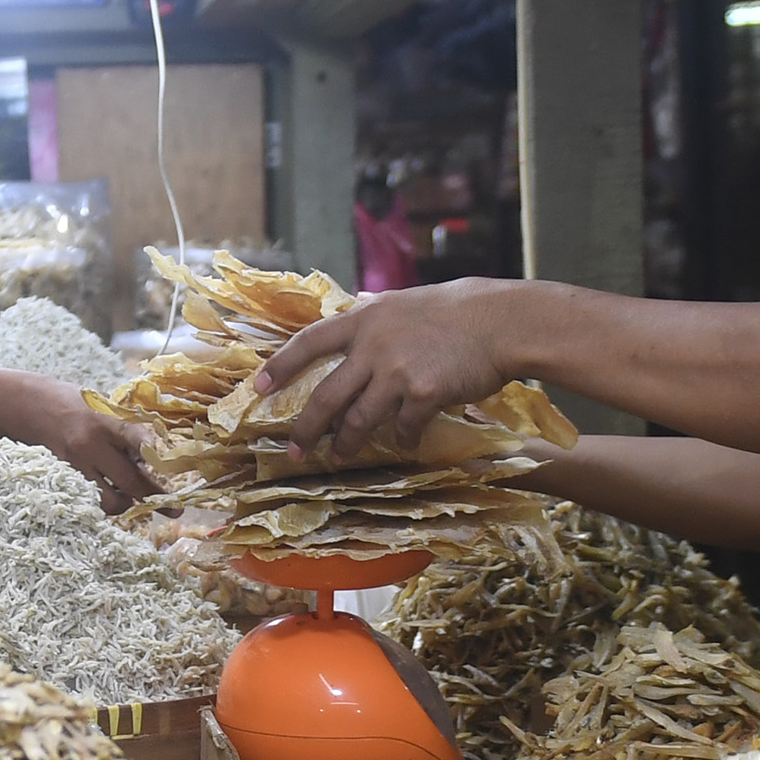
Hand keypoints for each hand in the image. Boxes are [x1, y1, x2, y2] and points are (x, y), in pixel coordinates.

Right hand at [12, 381, 153, 505]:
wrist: (33, 407)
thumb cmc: (78, 405)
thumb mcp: (105, 407)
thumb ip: (128, 431)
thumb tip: (154, 460)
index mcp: (106, 420)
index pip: (134, 436)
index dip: (151, 450)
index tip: (167, 464)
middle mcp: (91, 443)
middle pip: (129, 480)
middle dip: (155, 498)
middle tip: (173, 508)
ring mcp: (77, 464)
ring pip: (110, 500)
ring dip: (126, 503)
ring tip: (130, 496)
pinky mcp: (66, 478)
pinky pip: (92, 500)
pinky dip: (105, 500)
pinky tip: (109, 492)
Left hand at [255, 277, 533, 461]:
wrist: (500, 321)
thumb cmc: (456, 311)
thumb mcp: (404, 302)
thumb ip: (375, 315)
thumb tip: (353, 310)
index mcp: (364, 319)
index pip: (309, 342)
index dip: (280, 366)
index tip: (258, 389)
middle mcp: (374, 346)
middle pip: (326, 395)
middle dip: (306, 428)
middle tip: (294, 450)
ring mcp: (397, 371)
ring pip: (359, 420)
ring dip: (346, 444)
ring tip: (339, 457)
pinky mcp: (424, 394)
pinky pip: (402, 428)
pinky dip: (401, 440)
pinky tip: (403, 443)